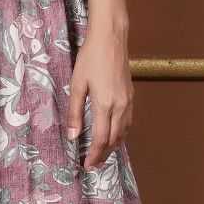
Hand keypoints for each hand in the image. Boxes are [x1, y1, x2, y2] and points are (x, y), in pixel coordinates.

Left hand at [66, 0, 133, 168]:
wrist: (111, 38)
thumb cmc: (90, 58)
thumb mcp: (77, 84)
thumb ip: (74, 112)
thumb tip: (72, 136)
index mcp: (104, 105)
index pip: (100, 139)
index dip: (94, 155)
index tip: (86, 165)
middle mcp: (120, 106)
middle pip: (113, 140)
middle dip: (103, 155)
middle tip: (93, 165)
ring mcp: (128, 101)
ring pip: (123, 132)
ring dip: (113, 146)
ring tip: (102, 155)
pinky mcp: (131, 95)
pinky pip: (128, 122)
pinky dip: (121, 134)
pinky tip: (114, 135)